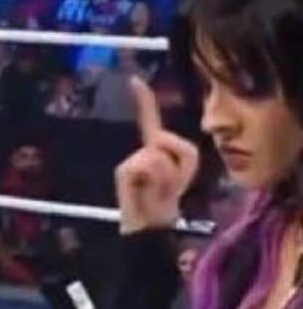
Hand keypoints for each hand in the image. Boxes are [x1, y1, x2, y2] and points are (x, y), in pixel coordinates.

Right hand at [116, 76, 198, 233]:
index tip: (134, 80)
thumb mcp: (184, 171)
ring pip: (160, 154)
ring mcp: (129, 161)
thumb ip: (181, 151)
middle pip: (168, 141)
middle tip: (171, 186)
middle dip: (180, 164)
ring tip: (159, 191)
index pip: (150, 120)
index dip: (143, 100)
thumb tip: (154, 149)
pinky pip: (149, 164)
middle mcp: (139, 151)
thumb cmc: (167, 200)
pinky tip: (147, 192)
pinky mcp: (124, 171)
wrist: (150, 227)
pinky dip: (156, 180)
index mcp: (153, 148)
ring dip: (169, 176)